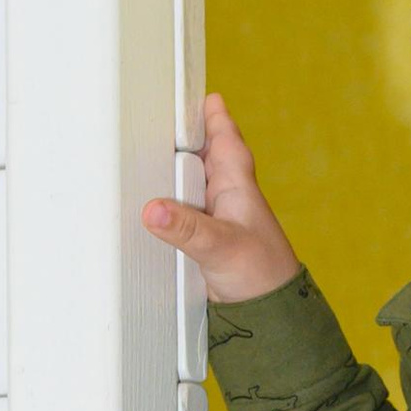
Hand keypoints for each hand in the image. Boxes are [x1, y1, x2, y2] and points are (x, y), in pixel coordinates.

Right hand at [143, 93, 302, 304]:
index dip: (213, 115)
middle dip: (182, 138)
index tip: (201, 93)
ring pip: (189, 184)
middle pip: (201, 156)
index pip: (226, 138)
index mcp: (237, 185)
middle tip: (154, 119)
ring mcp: (214, 218)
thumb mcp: (221, 247)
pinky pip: (182, 212)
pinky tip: (150, 208)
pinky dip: (167, 206)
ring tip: (140, 157)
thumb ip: (187, 228)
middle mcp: (226, 197)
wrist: (270, 317)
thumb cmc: (261, 276)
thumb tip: (154, 209)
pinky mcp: (203, 241)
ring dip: (170, 173)